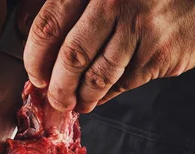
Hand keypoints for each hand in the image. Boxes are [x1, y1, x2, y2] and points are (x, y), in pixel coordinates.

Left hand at [24, 0, 194, 112]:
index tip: (35, 75)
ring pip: (96, 77)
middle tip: (54, 98)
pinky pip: (122, 84)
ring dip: (81, 97)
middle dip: (57, 87)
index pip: (49, 26)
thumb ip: (77, 11)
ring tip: (77, 102)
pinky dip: (105, 95)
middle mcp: (115, 2)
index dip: (35, 58)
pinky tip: (100, 96)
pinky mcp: (159, 54)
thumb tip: (42, 51)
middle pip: (70, 56)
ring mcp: (140, 29)